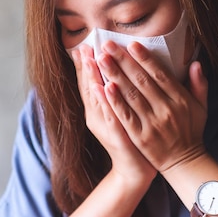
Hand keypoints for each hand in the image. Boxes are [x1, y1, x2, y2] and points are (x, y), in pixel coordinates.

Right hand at [73, 45, 155, 184]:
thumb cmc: (132, 139)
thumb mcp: (122, 114)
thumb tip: (116, 71)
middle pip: (89, 88)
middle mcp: (97, 117)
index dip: (85, 65)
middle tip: (83, 47)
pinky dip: (107, 102)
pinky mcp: (117, 137)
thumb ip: (118, 93)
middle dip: (86, 66)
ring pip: (97, 99)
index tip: (83, 46)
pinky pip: (111, 116)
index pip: (89, 83)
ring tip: (90, 60)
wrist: (134, 170)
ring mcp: (105, 127)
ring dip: (93, 78)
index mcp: (98, 110)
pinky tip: (104, 87)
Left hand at [96, 40, 208, 172]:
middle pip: (142, 81)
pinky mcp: (140, 136)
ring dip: (115, 76)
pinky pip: (125, 116)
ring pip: (131, 95)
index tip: (131, 44)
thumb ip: (199, 84)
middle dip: (123, 61)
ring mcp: (152, 123)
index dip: (145, 58)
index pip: (160, 74)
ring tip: (101, 60)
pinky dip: (115, 101)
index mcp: (180, 99)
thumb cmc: (191, 131)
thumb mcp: (201, 107)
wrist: (185, 163)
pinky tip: (104, 87)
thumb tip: (196, 62)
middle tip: (107, 45)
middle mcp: (166, 109)